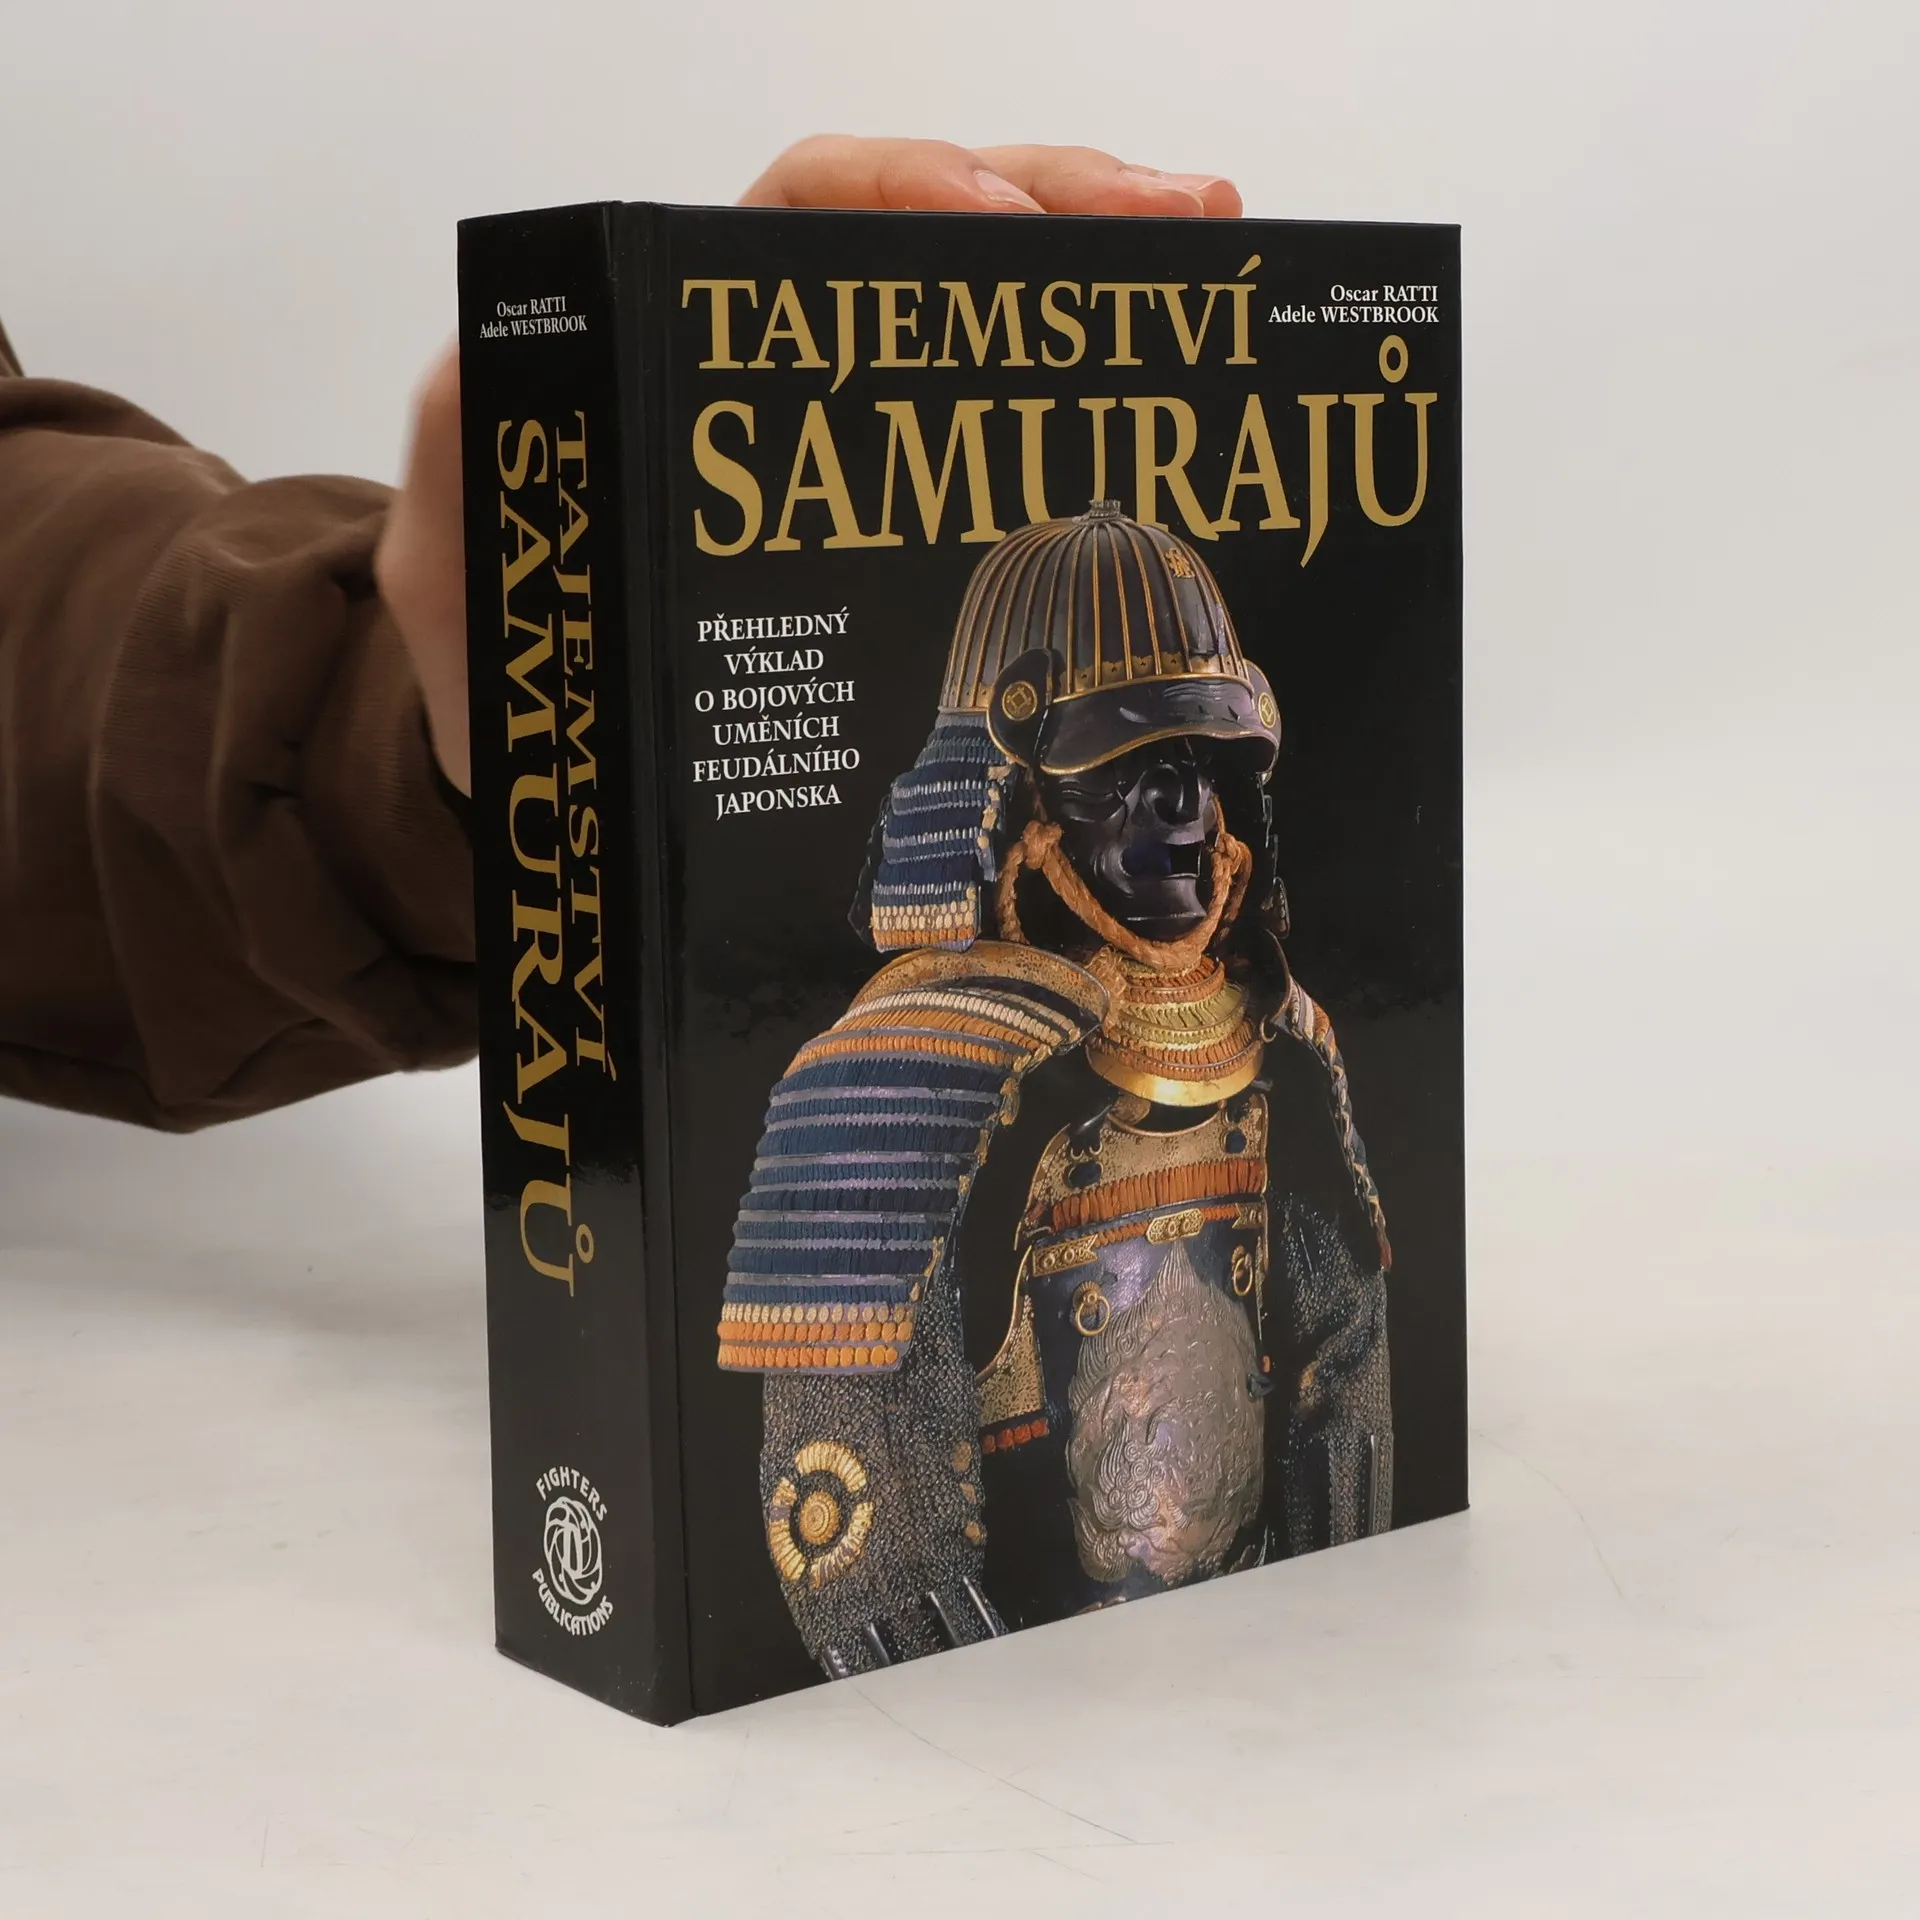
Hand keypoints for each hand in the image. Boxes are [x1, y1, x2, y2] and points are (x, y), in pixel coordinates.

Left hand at [377, 139, 1242, 797]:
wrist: (570, 788)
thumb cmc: (517, 678)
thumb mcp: (462, 575)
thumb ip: (469, 468)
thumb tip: (500, 362)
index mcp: (689, 351)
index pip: (805, 214)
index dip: (905, 186)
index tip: (994, 220)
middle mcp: (787, 377)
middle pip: (937, 239)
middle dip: (1062, 202)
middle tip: (1183, 217)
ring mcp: (861, 448)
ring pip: (994, 322)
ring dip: (1110, 275)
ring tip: (1217, 257)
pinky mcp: (908, 529)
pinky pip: (1011, 435)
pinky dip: (1097, 399)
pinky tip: (1177, 400)